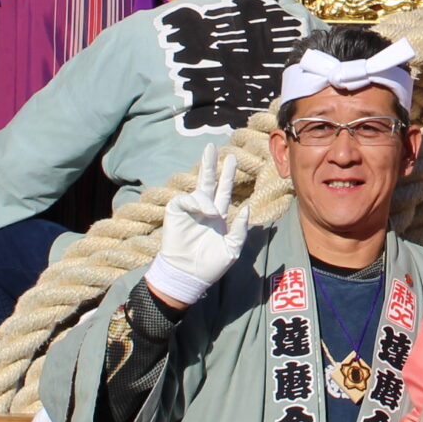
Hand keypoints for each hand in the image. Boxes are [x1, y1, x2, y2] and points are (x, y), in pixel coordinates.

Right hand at [142, 146, 246, 308]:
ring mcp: (189, 210)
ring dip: (206, 195)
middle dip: (211, 164)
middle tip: (213, 146)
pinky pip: (184, 199)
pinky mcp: (175, 212)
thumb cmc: (211, 265)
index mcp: (219, 216)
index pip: (224, 190)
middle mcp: (204, 209)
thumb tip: (247, 208)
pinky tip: (201, 211)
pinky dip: (194, 202)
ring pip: (198, 189)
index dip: (227, 175)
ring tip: (212, 212)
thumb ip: (240, 229)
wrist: (188, 275)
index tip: (231, 158)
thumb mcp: (232, 249)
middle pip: (208, 181)